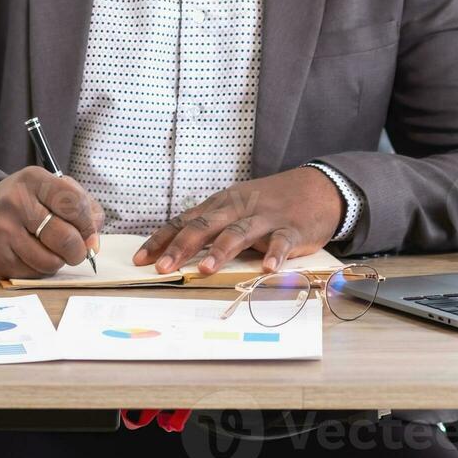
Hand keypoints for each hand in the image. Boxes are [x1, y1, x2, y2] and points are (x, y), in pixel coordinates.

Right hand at [0, 166, 104, 279]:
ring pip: (52, 261)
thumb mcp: (48, 190)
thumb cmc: (22, 205)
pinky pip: (35, 273)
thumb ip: (81, 208)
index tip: (89, 232)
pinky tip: (30, 255)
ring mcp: (2, 232)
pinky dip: (40, 269)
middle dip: (78, 250)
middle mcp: (15, 202)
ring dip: (58, 261)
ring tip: (49, 250)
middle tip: (75, 249)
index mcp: (32, 180)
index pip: (75, 203)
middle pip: (67, 238)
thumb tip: (93, 242)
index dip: (89, 223)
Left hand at [132, 166, 343, 274]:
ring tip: (204, 270)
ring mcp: (264, 218)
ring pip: (238, 233)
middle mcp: (237, 208)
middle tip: (162, 268)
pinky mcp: (291, 228)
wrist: (317, 188)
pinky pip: (281, 242)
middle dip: (181, 247)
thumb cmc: (269, 202)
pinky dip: (274, 255)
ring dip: (220, 251)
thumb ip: (211, 227)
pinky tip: (267, 269)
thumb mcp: (235, 207)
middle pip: (204, 226)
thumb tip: (176, 250)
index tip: (140, 259)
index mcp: (220, 205)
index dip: (161, 239)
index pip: (184, 221)